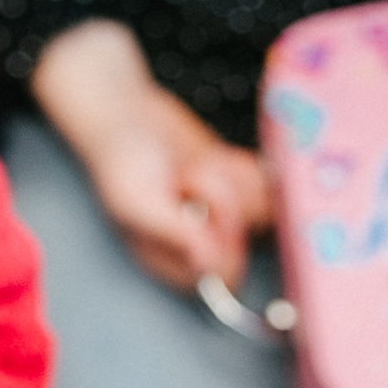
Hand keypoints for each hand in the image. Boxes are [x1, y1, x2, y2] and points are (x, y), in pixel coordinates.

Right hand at [33, 20, 271, 290]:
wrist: (127, 111)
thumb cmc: (121, 159)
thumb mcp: (138, 201)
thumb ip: (174, 235)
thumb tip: (207, 269)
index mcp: (171, 258)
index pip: (220, 276)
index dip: (221, 243)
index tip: (197, 208)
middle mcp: (200, 241)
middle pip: (244, 238)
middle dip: (219, 198)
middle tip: (185, 174)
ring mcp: (223, 213)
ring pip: (259, 209)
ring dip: (229, 177)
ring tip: (193, 164)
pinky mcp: (237, 185)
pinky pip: (266, 184)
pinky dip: (242, 165)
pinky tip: (212, 156)